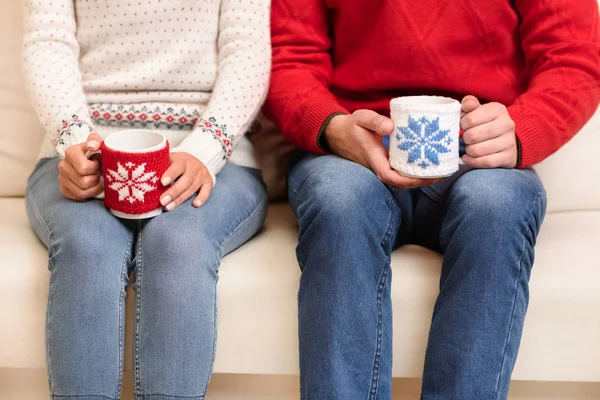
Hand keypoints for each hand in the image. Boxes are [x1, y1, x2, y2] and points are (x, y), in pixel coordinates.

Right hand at [58, 133, 102, 200]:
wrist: (90, 161)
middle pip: (84, 181)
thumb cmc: (96, 153)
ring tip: (95, 179)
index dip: (95, 167)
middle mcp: (63, 165)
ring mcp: (62, 178)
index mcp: (71, 152)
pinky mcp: (64, 189)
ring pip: (82, 191)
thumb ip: (96, 140)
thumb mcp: (97, 143)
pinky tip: (91, 186)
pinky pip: (79, 196)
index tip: (97, 162)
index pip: (84, 168)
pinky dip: (89, 193)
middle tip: (98, 172)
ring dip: (94, 186)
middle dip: (95, 178)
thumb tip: (94, 146)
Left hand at [159, 152, 212, 210]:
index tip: (162, 183)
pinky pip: (207, 191)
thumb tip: (145, 180)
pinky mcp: (209, 181)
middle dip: (173, 192)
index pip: (177, 166)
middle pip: (185, 181)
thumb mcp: (168, 160)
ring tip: (168, 207)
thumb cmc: (175, 163)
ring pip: (192, 188)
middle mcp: (194, 166)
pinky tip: (195, 204)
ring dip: (180, 199)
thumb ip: (160, 167)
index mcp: (182, 159)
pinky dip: (202, 198)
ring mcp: (202, 174)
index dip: (170, 174)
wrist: (194, 160)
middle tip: (162, 201)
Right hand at [325, 110, 443, 188]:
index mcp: (374, 158)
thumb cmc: (351, 126)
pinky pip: (401, 174)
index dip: (409, 180)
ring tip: (441, 172)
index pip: (391, 177)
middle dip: (422, 182)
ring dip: (421, 179)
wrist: (338, 134)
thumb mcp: (361, 118)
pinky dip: (415, 173)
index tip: (426, 175)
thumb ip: (375, 121)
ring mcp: (382, 167)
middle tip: (443, 174)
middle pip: (402, 183)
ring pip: (403, 180)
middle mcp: (379, 167)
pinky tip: (429, 166)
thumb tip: (391, 127)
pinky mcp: (385, 164)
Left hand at [460, 96, 517, 167]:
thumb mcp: (479, 110)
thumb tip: (466, 104)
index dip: (461, 124)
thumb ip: (469, 104)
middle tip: (466, 138)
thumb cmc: (487, 124)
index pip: (470, 119)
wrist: (508, 140)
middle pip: (472, 136)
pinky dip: (472, 161)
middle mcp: (506, 124)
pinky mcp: (508, 157)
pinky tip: (468, 158)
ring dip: (468, 150)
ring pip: (477, 150)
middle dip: (465, 139)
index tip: (463, 126)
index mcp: (498, 110)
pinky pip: (485, 162)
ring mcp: (509, 141)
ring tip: (469, 147)